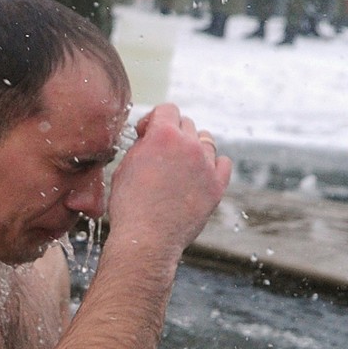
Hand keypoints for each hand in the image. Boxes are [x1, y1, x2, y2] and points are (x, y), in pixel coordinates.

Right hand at [107, 106, 231, 258]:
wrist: (146, 239)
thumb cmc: (129, 206)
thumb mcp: (124, 167)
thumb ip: (142, 146)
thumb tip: (150, 139)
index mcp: (163, 135)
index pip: (167, 109)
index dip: (154, 119)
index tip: (146, 134)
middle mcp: (188, 145)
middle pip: (187, 123)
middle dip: (173, 133)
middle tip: (161, 153)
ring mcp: (206, 165)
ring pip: (206, 140)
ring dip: (193, 146)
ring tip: (181, 164)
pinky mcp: (216, 186)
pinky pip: (223, 163)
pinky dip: (213, 164)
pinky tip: (200, 173)